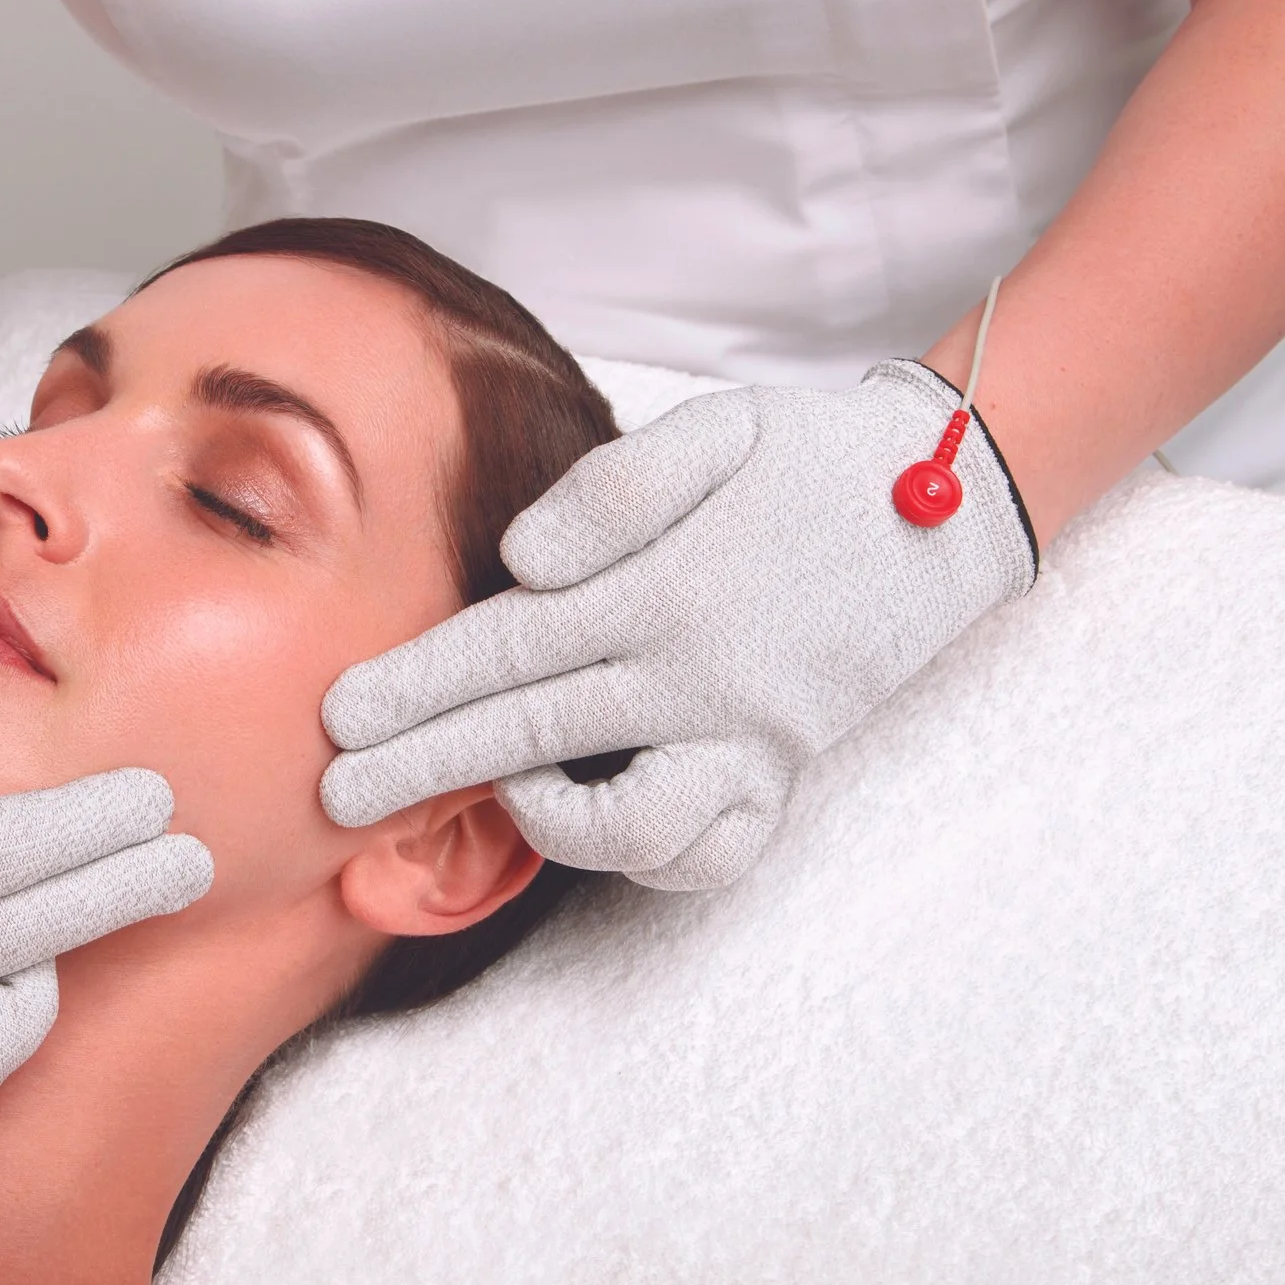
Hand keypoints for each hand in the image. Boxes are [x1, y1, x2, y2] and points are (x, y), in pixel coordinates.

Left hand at [318, 361, 1035, 889]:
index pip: (510, 643)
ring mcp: (747, 734)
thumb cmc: (809, 461)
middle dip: (421, 768)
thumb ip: (613, 489)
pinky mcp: (781, 771)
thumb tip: (523, 560)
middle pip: (531, 732)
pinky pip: (708, 851)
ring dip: (543, 821)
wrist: (950, 501)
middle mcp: (701, 673)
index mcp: (666, 585)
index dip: (416, 683)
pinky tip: (594, 820)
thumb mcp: (716, 428)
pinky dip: (647, 857)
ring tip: (495, 792)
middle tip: (334, 799)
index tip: (338, 714)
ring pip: (628, 822)